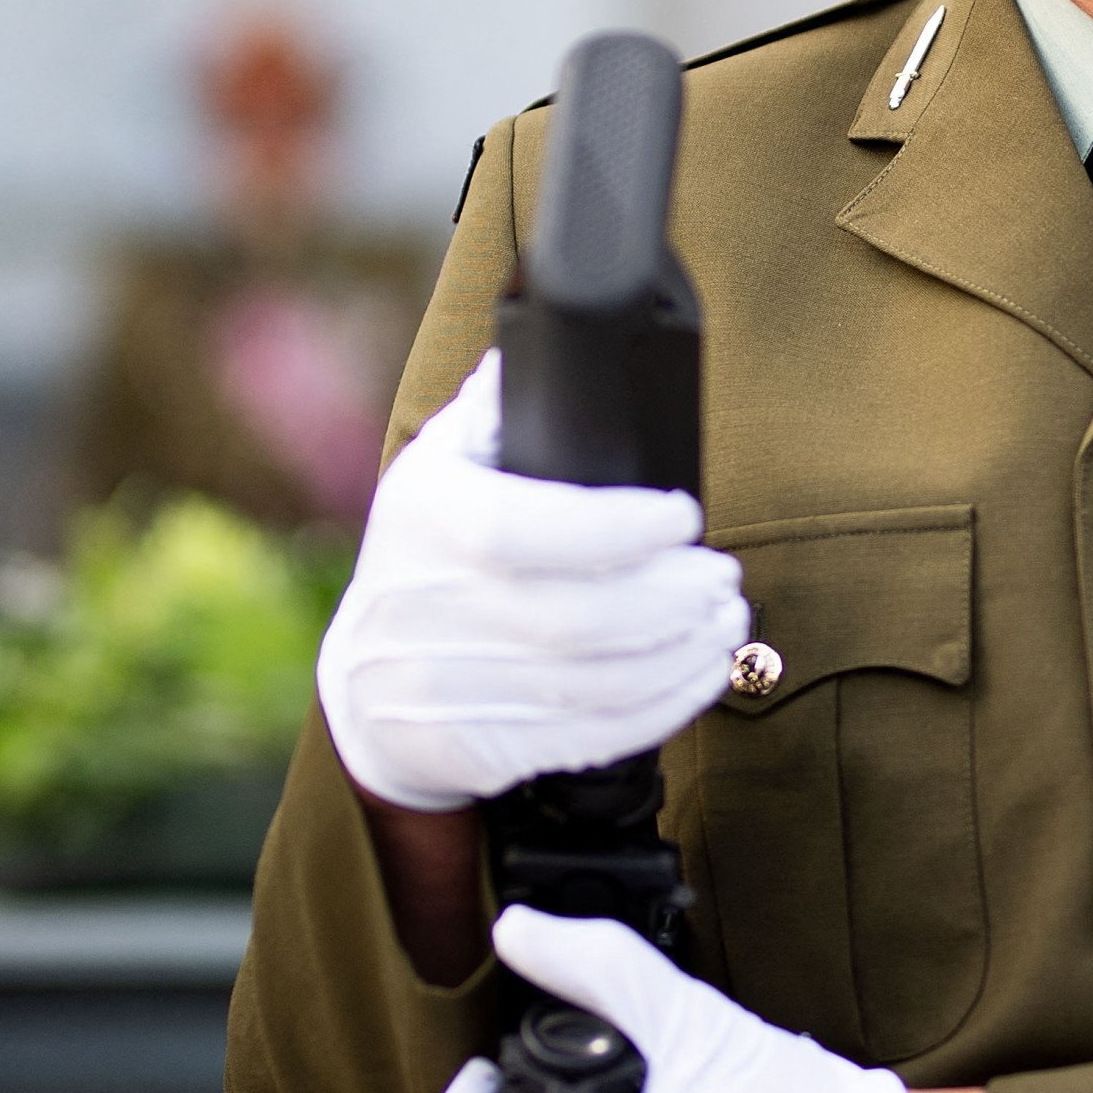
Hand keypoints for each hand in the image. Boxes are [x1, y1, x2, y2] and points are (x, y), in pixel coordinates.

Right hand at [317, 353, 748, 810]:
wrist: (364, 690)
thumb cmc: (427, 555)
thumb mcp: (439, 466)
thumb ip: (500, 409)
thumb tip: (559, 341)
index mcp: (423, 519)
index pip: (522, 530)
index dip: (617, 528)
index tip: (683, 513)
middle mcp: (426, 610)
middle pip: (574, 620)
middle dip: (673, 598)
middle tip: (722, 575)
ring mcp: (448, 689)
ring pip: (593, 685)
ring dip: (684, 653)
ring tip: (728, 618)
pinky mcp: (480, 751)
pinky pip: (591, 738)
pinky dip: (665, 707)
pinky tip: (704, 670)